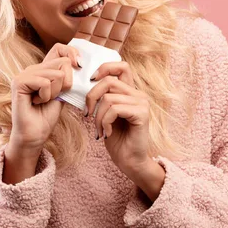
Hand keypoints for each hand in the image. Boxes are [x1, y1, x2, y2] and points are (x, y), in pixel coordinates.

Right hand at [9, 43, 80, 155]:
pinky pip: (45, 82)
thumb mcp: (63, 93)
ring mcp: (24, 74)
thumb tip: (80, 64)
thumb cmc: (47, 116)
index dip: (72, 53)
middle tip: (53, 96)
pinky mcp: (19, 82)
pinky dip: (46, 96)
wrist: (35, 135)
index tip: (79, 66)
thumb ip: (68, 77)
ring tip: (43, 101)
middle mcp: (33, 68)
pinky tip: (36, 102)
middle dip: (66, 83)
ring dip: (55, 92)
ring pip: (56, 74)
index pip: (59, 48)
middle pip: (63, 62)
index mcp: (43, 69)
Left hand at [85, 61, 151, 176]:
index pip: (121, 66)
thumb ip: (102, 97)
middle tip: (87, 115)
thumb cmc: (117, 139)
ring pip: (108, 98)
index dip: (104, 68)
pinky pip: (114, 109)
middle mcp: (138, 94)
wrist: (130, 162)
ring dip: (98, 117)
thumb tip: (86, 84)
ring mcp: (142, 103)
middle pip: (108, 81)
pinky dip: (105, 122)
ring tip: (100, 130)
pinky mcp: (142, 114)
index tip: (91, 81)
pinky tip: (107, 134)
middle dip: (91, 97)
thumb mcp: (105, 114)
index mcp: (130, 92)